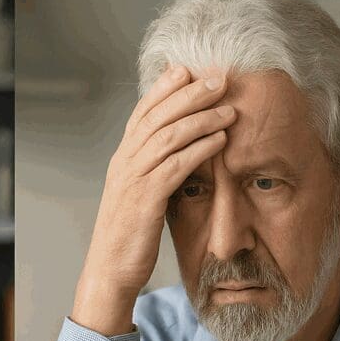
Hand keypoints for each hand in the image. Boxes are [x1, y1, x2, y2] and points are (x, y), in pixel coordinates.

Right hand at [71, 65, 236, 335]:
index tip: (190, 69)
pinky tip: (220, 140)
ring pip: (167, 136)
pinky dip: (199, 149)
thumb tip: (182, 151)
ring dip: (201, 118)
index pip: (143, 112)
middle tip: (219, 78)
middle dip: (190, 94)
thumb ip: (156, 170)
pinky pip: (174, 166)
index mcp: (122, 159)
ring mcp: (132, 180)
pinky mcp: (145, 200)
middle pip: (158, 116)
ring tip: (229, 108)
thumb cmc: (130, 235)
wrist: (110, 270)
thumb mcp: (140, 195)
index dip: (165, 88)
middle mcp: (124, 163)